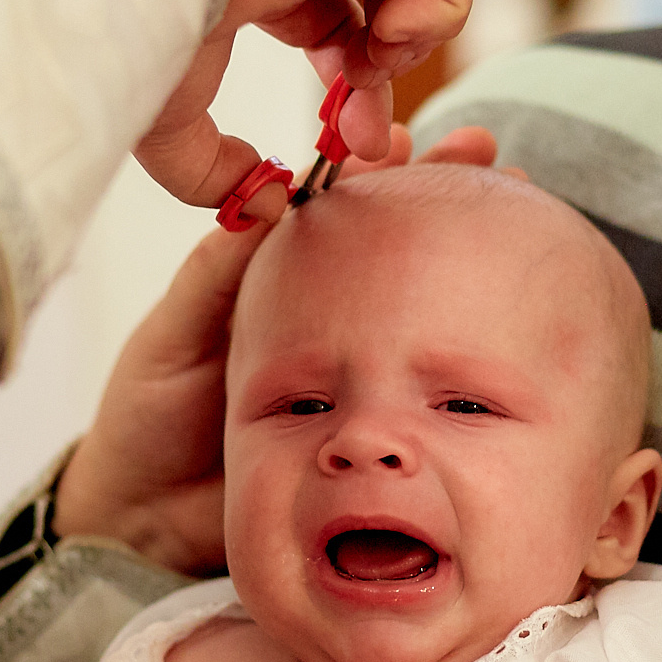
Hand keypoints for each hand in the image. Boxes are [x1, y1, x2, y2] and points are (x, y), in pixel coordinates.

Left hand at [56, 126, 506, 570]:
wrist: (143, 523)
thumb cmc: (147, 419)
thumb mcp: (174, 338)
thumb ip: (218, 274)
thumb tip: (270, 197)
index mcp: (273, 287)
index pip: (334, 213)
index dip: (373, 172)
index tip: (409, 138)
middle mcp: (324, 323)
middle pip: (395, 248)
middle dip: (443, 194)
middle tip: (488, 152)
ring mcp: (356, 375)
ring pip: (421, 307)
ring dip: (469, 258)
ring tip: (517, 206)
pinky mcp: (371, 430)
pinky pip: (426, 386)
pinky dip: (468, 352)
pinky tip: (509, 318)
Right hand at [132, 0, 472, 217]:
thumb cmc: (141, 41)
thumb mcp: (174, 130)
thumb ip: (217, 171)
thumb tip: (266, 203)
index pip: (344, 28)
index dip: (358, 93)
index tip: (349, 144)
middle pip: (387, 10)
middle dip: (385, 83)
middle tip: (365, 138)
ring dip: (412, 43)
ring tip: (368, 68)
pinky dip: (438, 11)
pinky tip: (385, 38)